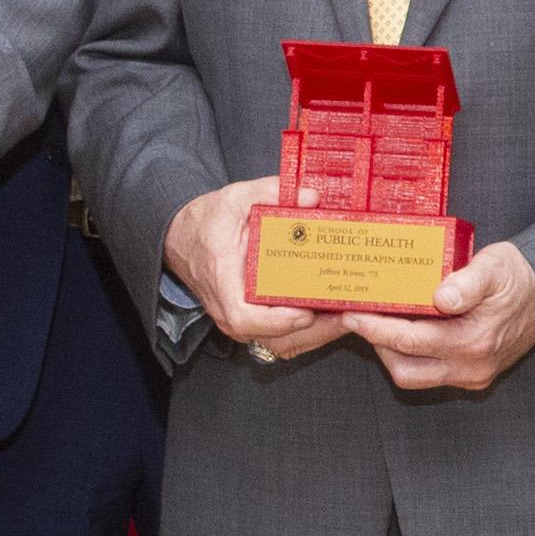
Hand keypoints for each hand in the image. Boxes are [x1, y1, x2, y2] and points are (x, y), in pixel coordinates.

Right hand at [164, 177, 359, 361]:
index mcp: (223, 280)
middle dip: (316, 330)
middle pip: (275, 337)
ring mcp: (242, 321)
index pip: (244, 317)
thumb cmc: (207, 221)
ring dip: (318, 335)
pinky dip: (311, 333)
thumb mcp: (235, 198)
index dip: (277, 321)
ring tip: (352, 316)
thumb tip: (311, 197)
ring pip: (283, 343)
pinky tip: (336, 317)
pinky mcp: (254, 322)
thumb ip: (270, 192)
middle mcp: (230, 310)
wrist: (183, 238)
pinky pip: (283, 338)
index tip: (305, 312)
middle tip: (350, 312)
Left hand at [349, 238, 534, 395]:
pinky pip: (433, 374)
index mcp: (473, 341)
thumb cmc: (519, 275)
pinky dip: (413, 356)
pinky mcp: (475, 375)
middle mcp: (472, 366)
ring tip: (381, 324)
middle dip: (378, 345)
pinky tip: (407, 330)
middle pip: (405, 370)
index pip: (409, 341)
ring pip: (416, 376)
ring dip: (394, 354)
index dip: (375, 329)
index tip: (351, 314)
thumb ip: (467, 282)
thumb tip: (441, 298)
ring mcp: (474, 375)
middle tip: (362, 318)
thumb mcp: (494, 267)